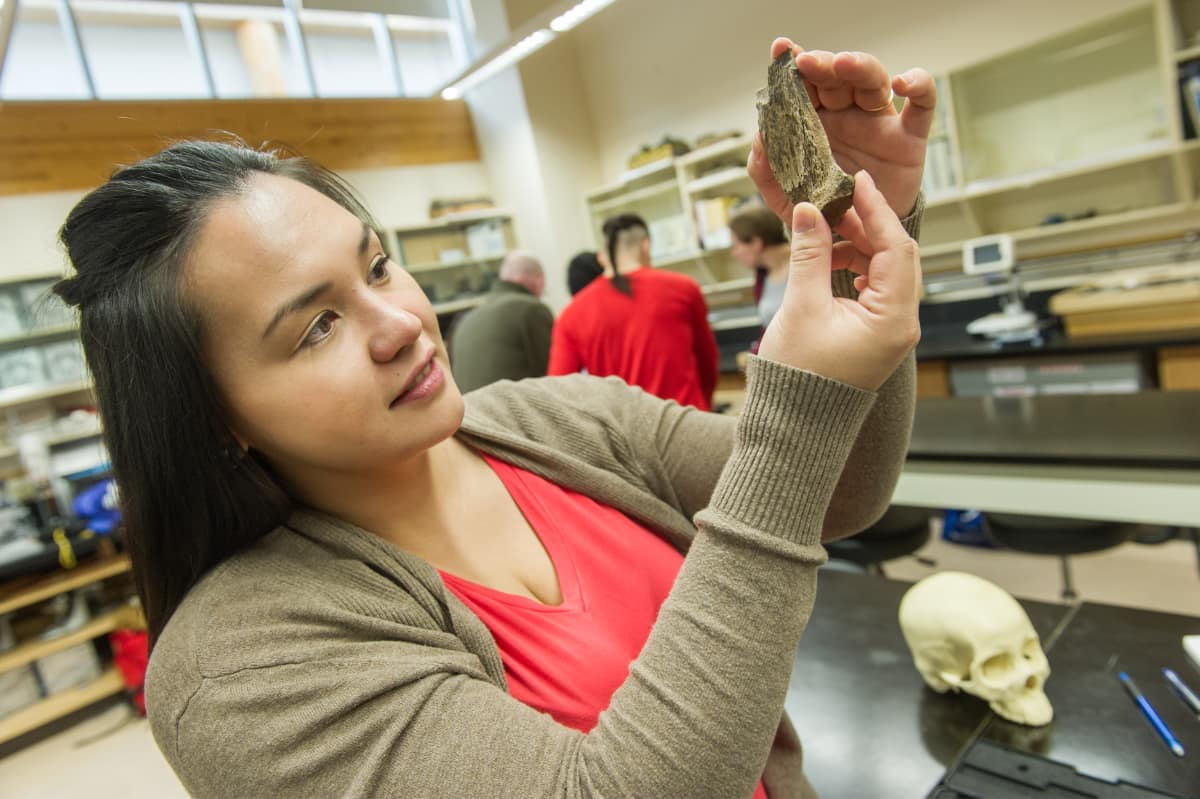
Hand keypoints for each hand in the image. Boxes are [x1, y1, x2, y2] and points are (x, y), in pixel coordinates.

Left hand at [749, 38, 936, 218]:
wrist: (861, 242)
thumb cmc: (825, 212)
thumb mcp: (786, 197)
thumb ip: (766, 170)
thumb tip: (758, 139)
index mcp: (815, 123)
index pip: (805, 86)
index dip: (794, 66)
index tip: (781, 50)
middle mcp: (847, 115)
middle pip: (837, 77)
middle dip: (821, 65)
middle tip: (806, 62)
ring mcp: (878, 122)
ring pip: (873, 81)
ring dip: (858, 67)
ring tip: (842, 63)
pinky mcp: (908, 138)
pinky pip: (921, 104)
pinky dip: (918, 85)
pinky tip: (903, 83)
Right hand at [755, 171, 920, 390]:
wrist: (795, 424)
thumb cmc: (798, 376)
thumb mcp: (801, 307)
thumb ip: (809, 253)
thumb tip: (810, 210)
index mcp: (894, 319)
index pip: (896, 247)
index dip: (876, 210)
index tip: (858, 181)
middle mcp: (903, 323)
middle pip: (898, 255)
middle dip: (868, 224)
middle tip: (837, 200)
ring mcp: (893, 329)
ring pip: (887, 269)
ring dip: (859, 245)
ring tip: (825, 230)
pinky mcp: (878, 333)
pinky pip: (877, 287)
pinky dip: (856, 266)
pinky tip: (831, 259)